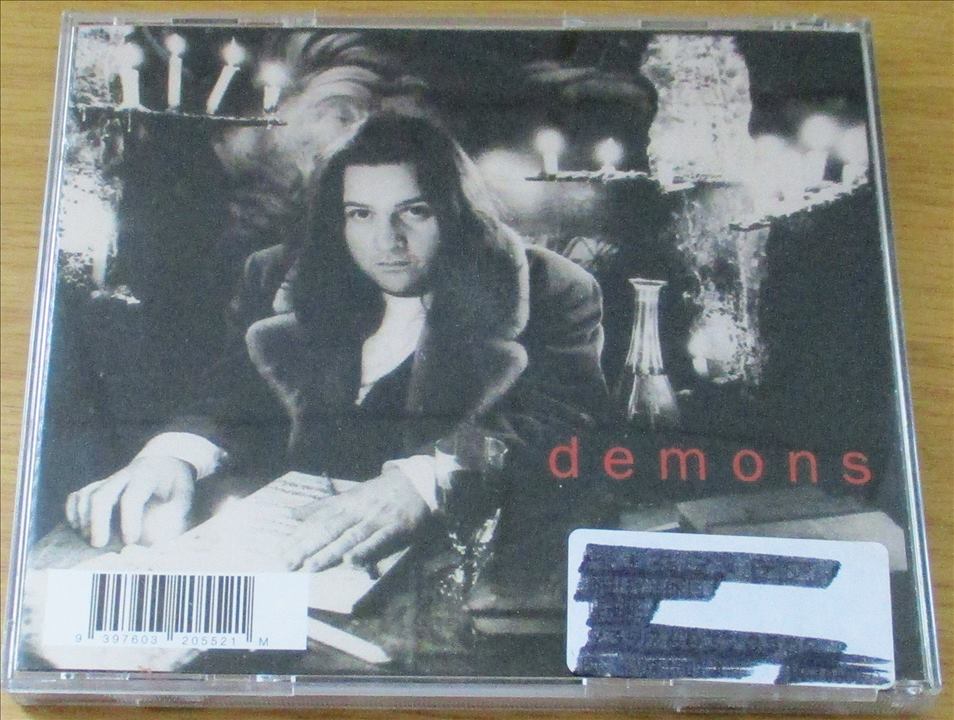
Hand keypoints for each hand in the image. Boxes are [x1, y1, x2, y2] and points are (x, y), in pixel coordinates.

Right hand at [65, 456, 195, 547]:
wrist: (164, 462)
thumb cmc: (175, 483)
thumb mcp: (185, 493)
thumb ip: (177, 513)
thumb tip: (160, 536)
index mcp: (147, 476)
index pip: (132, 497)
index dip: (129, 520)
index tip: (131, 542)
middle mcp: (124, 476)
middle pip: (102, 495)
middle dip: (98, 521)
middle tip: (99, 545)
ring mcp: (109, 480)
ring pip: (86, 495)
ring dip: (83, 519)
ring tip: (90, 539)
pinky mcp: (98, 486)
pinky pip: (77, 495)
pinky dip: (73, 512)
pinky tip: (78, 529)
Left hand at [283, 470, 427, 571]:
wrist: (417, 482)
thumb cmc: (380, 492)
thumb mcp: (350, 495)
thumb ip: (321, 506)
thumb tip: (292, 513)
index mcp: (345, 503)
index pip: (317, 522)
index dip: (298, 537)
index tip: (280, 552)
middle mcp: (357, 510)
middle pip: (328, 530)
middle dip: (307, 547)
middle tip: (287, 564)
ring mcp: (376, 518)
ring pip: (350, 537)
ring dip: (330, 552)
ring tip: (311, 567)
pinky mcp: (395, 527)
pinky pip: (378, 540)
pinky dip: (365, 550)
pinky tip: (351, 561)